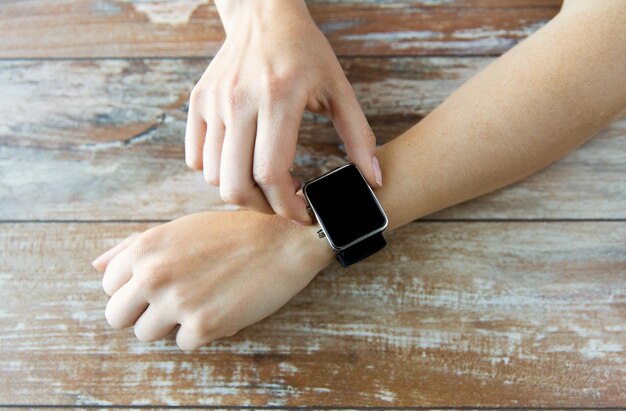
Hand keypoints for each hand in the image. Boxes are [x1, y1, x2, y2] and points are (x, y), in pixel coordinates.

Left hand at [91, 211, 333, 350]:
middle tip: (172, 301)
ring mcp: (178, 302)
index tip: (160, 283)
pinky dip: (201, 331)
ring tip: (199, 301)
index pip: (109, 285)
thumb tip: (97, 267)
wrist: (284, 243)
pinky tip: (221, 307)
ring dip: (170, 323)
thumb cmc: (234, 233)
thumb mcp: (181, 228)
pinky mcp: (204, 326)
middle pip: (116, 316)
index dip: (134, 287)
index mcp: (146, 247)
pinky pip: (183, 343)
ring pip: (146, 334)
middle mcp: (155, 275)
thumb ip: (134, 246)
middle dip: (140, 312)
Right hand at [185, 0, 381, 223]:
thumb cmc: (305, 51)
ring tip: (265, 182)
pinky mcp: (198, 103)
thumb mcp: (339, 89)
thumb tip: (374, 179)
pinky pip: (196, 158)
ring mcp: (213, 103)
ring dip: (241, 192)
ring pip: (214, 177)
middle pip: (236, 185)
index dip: (287, 206)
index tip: (303, 213)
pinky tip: (241, 164)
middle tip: (282, 203)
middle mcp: (239, 101)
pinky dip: (216, 173)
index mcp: (278, 98)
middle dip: (263, 208)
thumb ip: (359, 136)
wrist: (264, 14)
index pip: (271, 173)